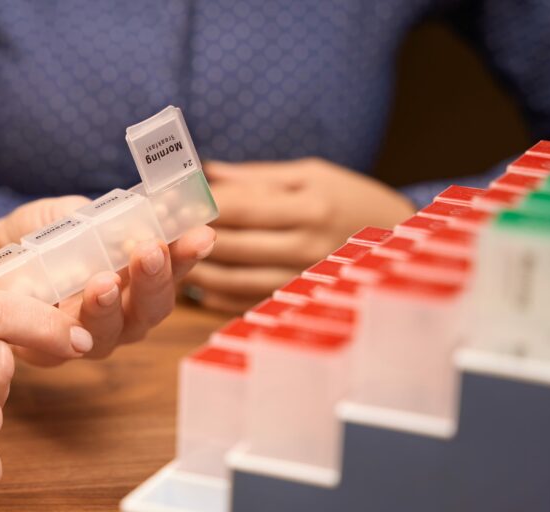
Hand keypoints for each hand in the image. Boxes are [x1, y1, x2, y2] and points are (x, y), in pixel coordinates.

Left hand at [0, 196, 217, 364]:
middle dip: (158, 279)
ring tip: (105, 281)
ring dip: (113, 306)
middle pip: (153, 308)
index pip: (172, 268)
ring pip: (115, 332)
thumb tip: (126, 215)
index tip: (201, 234)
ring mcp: (87, 336)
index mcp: (134, 276)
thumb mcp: (62, 214)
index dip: (189, 254)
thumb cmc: (33, 237)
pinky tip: (62, 306)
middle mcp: (121, 312)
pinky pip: (63, 346)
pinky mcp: (49, 352)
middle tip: (151, 250)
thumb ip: (92, 215)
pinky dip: (66, 326)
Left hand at [185, 158, 414, 312]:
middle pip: (232, 243)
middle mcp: (304, 244)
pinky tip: (196, 286)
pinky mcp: (297, 298)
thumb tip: (205, 171)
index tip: (162, 199)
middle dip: (187, 236)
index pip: (239, 206)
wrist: (399, 240)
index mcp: (307, 205)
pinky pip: (247, 301)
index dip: (197, 203)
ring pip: (234, 278)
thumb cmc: (349, 197)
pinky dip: (217, 296)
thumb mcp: (310, 174)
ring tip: (164, 259)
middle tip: (151, 230)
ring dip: (195, 270)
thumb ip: (255, 177)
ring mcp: (301, 277)